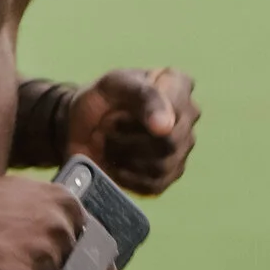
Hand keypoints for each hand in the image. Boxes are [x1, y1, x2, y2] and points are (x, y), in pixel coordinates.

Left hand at [64, 65, 199, 196]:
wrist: (80, 127)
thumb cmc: (99, 99)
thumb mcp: (113, 84)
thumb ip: (143, 95)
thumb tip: (166, 127)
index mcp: (179, 85)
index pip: (176, 108)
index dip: (146, 116)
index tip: (117, 116)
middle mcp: (188, 116)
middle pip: (170, 142)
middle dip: (129, 139)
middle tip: (107, 129)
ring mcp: (182, 148)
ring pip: (161, 166)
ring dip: (125, 158)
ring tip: (109, 144)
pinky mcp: (169, 175)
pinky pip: (154, 185)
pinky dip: (128, 178)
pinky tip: (115, 164)